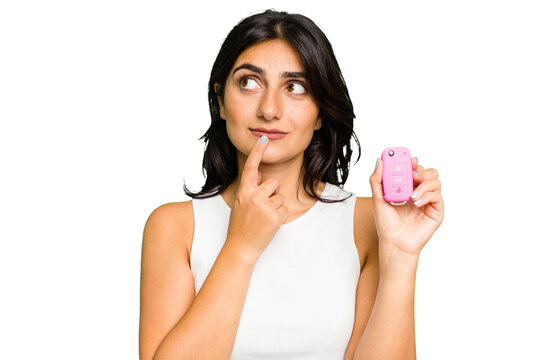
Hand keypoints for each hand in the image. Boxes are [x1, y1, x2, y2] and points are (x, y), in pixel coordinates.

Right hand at [225, 136, 287, 259]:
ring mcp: (264, 207)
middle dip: (272, 193)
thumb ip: (250, 188)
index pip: (250, 167)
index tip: (263, 138)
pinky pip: (284, 208)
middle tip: (262, 208)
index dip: (257, 151)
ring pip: (280, 196)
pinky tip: (270, 223)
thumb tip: (258, 173)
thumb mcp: (240, 203)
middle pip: (273, 183)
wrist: (241, 247)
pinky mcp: (275, 217)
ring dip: (276, 205)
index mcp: (243, 191)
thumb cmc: (240, 224)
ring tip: (264, 217)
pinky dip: (280, 215)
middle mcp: (253, 197)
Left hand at [369, 157, 443, 256]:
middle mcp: (419, 192)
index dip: (412, 161)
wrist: (394, 243)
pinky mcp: (436, 210)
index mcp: (407, 187)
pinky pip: (437, 195)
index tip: (407, 159)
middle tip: (412, 175)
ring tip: (411, 194)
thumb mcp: (377, 198)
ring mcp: (429, 200)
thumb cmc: (387, 223)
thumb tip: (380, 160)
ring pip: (435, 180)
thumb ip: (377, 180)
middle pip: (428, 171)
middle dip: (420, 170)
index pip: (414, 168)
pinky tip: (416, 203)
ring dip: (423, 183)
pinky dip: (427, 196)